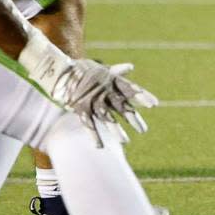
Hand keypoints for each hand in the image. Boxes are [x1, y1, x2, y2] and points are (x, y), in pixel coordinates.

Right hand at [21, 32, 156, 145]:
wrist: (60, 70)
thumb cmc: (84, 70)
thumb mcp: (102, 69)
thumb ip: (117, 71)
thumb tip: (130, 67)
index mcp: (111, 80)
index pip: (131, 88)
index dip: (142, 96)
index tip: (154, 104)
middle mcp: (104, 90)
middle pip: (121, 106)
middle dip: (132, 118)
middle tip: (143, 130)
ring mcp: (92, 100)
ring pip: (106, 117)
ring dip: (116, 130)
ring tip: (125, 141)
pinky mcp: (80, 108)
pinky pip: (88, 124)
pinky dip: (94, 135)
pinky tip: (100, 147)